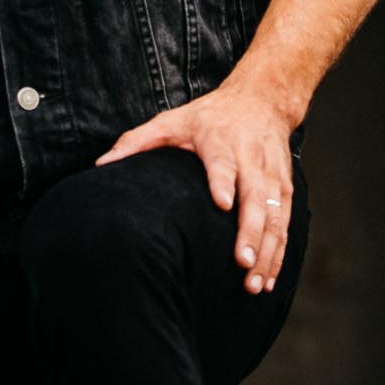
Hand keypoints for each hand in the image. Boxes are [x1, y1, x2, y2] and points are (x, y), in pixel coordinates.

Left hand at [92, 83, 295, 295]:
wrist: (261, 101)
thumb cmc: (207, 116)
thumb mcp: (170, 121)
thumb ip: (137, 142)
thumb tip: (101, 165)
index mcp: (218, 139)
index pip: (221, 162)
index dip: (222, 182)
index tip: (222, 204)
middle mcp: (250, 157)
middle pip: (254, 196)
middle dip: (249, 231)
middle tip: (240, 263)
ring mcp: (271, 174)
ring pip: (273, 216)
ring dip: (266, 251)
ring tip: (254, 283)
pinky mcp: (284, 188)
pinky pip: (284, 224)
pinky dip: (278, 253)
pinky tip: (268, 279)